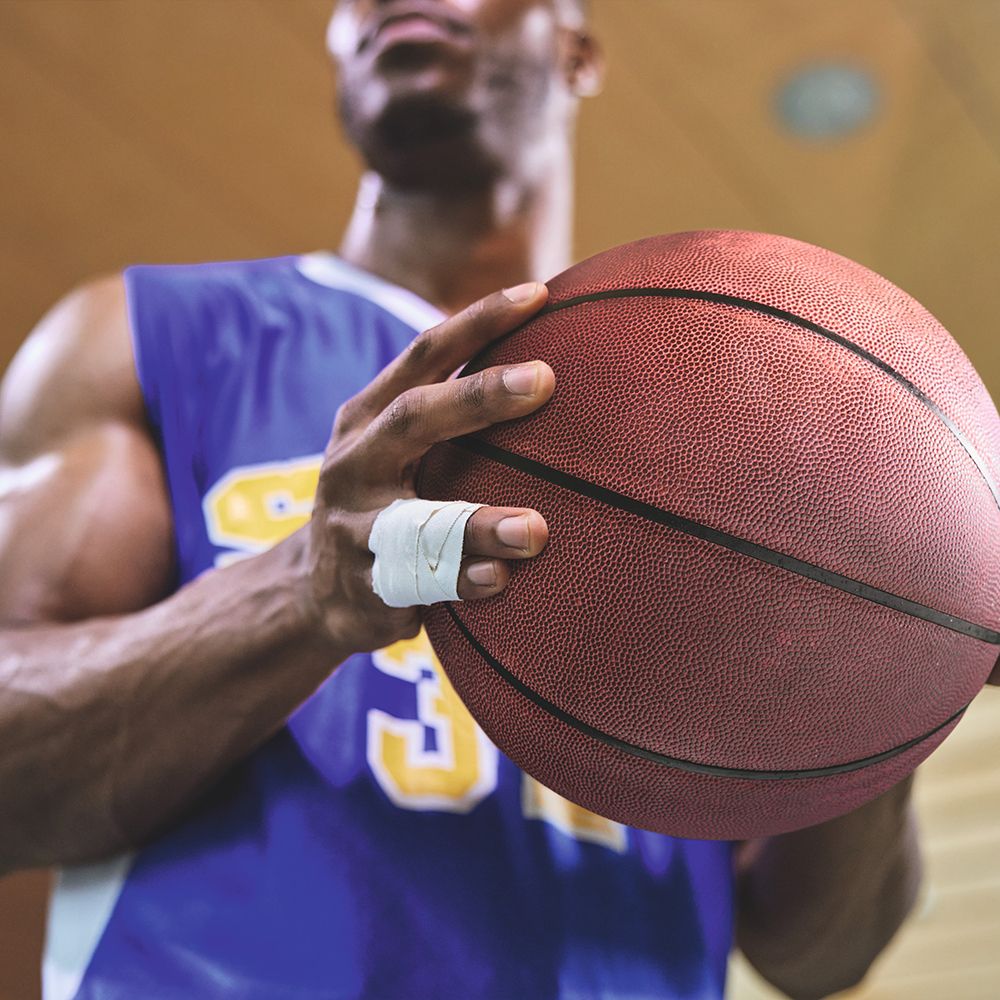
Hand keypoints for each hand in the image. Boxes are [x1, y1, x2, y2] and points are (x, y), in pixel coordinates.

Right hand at [305, 283, 554, 651]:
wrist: (311, 589)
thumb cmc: (381, 501)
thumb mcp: (395, 450)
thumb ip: (451, 416)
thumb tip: (554, 371)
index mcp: (368, 418)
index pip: (424, 354)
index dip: (478, 321)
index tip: (537, 295)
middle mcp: (354, 463)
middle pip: (413, 417)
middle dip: (478, 395)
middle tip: (543, 379)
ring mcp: (353, 527)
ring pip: (415, 519)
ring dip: (477, 524)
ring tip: (535, 529)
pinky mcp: (363, 585)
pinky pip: (418, 583)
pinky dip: (462, 582)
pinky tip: (501, 581)